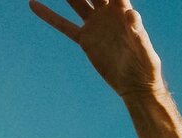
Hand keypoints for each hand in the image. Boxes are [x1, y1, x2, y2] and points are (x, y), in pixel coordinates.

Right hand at [29, 0, 164, 97]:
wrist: (136, 86)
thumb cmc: (147, 68)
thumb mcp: (145, 52)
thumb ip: (139, 33)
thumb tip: (132, 14)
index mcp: (124, 12)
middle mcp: (108, 14)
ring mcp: (96, 26)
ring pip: (76, 2)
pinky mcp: (86, 40)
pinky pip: (65, 26)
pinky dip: (50, 16)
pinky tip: (34, 3)